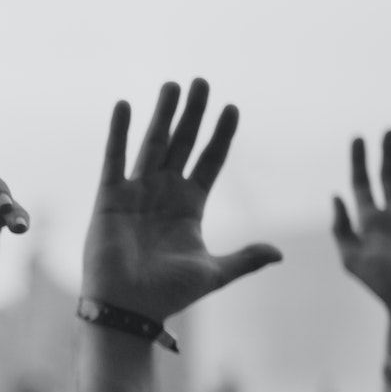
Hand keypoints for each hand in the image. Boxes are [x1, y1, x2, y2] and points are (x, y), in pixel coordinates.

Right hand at [82, 79, 280, 319]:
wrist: (129, 309)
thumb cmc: (168, 294)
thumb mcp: (214, 272)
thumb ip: (245, 258)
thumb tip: (280, 253)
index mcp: (189, 207)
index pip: (209, 161)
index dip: (221, 136)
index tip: (233, 108)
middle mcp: (163, 194)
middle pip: (182, 144)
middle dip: (193, 114)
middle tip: (202, 82)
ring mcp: (136, 193)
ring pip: (153, 144)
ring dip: (163, 114)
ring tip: (173, 85)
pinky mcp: (110, 198)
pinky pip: (115, 159)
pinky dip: (118, 132)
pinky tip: (125, 106)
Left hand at [332, 131, 390, 322]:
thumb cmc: (383, 285)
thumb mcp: (352, 258)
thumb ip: (341, 228)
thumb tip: (335, 196)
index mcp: (370, 222)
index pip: (362, 184)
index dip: (359, 161)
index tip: (358, 137)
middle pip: (390, 177)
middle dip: (389, 154)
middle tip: (390, 130)